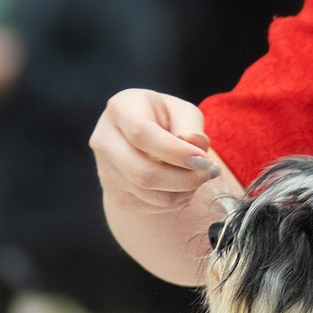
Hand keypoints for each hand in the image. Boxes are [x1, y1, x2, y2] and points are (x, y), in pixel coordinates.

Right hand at [90, 87, 230, 283]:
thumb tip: (194, 146)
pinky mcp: (114, 192)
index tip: (204, 159)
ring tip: (198, 179)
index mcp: (121, 107)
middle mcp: (104, 137)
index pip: (144, 134)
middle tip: (208, 176)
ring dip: (181, 190)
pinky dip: (172, 200)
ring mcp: (104, 168)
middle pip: (142, 171)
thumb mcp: (185, 113)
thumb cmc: (173, 122)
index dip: (177, 151)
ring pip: (145, 192)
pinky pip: (147, 204)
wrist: (148, 145)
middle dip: (182, 178)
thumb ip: (191, 126)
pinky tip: (181, 188)